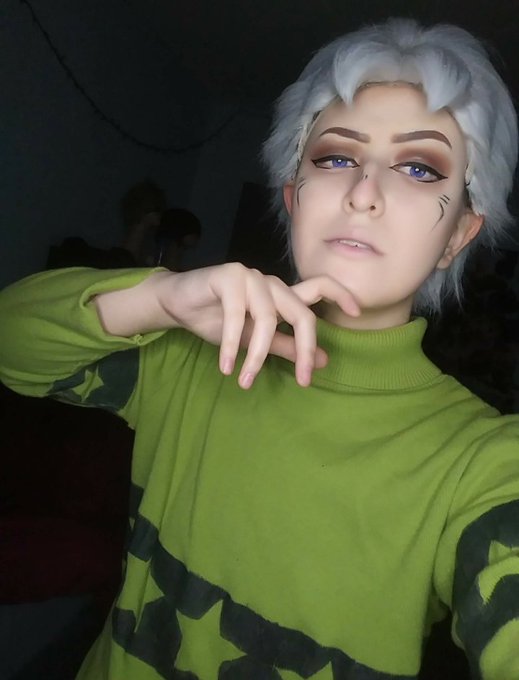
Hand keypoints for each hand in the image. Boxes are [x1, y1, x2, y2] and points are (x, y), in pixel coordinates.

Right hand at [156, 263, 359, 388]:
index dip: (341, 294)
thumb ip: (287, 347)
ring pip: (268, 319)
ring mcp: (250, 276)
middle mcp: (271, 283)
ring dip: (257, 355)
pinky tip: (227, 365)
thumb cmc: (217, 319)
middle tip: (303, 380)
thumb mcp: (255, 340)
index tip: (358, 312)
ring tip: (245, 380)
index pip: (319, 287)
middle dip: (306, 349)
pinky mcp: (228, 276)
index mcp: (280, 295)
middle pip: (301, 313)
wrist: (178, 304)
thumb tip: (324, 360)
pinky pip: (238, 315)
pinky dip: (232, 343)